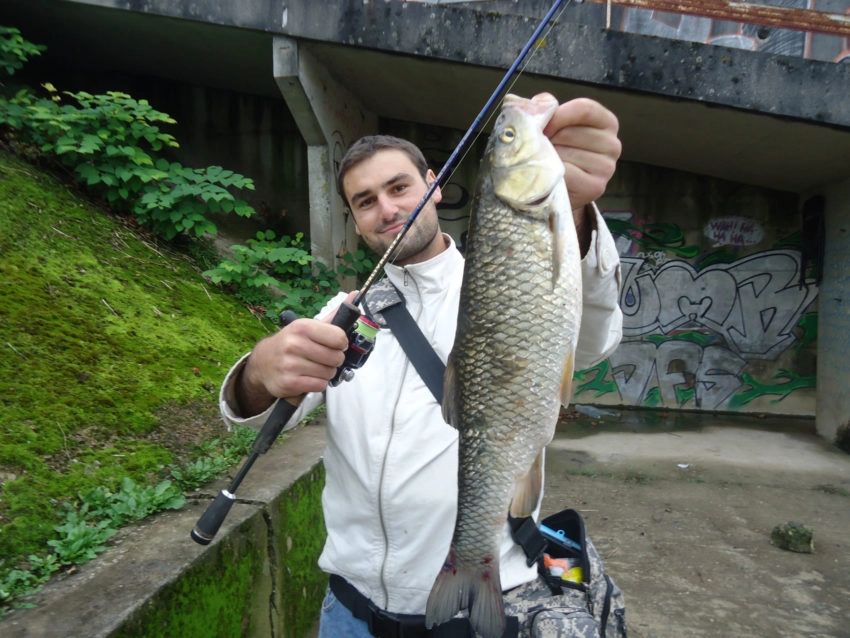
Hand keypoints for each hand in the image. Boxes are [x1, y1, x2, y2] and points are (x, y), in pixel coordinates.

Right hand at [235, 296, 353, 414]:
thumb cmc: (292, 342)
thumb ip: (334, 315)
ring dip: (326, 373)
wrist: (263, 361)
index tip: (334, 345)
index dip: (341, 344)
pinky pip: (320, 385)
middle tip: (322, 358)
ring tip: (314, 367)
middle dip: (334, 360)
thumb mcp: (308, 327)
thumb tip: (354, 295)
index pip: (339, 338)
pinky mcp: (289, 383)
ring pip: (329, 373)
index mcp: (302, 327)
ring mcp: (290, 365)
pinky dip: (318, 383)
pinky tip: (308, 377)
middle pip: (336, 357)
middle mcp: (294, 344)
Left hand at [539, 95, 621, 210]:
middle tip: (541, 151)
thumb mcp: (555, 126)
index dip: (557, 115)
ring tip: (545, 164)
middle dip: (548, 141)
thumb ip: (549, 110)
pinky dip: (551, 173)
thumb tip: (541, 102)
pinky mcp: (596, 187)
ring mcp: (607, 167)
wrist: (556, 191)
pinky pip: (565, 173)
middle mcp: (613, 145)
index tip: (542, 126)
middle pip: (570, 132)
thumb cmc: (557, 153)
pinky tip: (550, 176)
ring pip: (565, 153)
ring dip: (547, 158)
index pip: (584, 108)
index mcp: (607, 123)